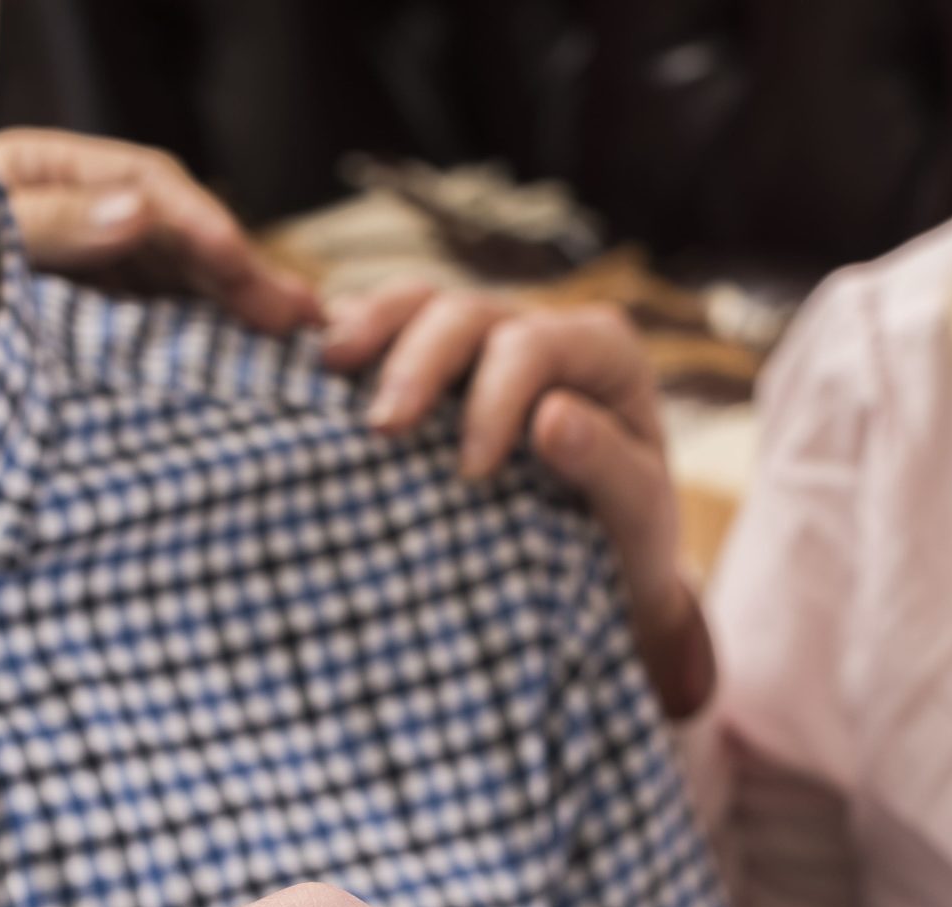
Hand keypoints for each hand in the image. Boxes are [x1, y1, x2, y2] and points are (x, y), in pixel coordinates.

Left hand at [0, 127, 320, 334]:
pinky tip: (246, 364)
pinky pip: (157, 330)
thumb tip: (136, 211)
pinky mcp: (92, 329)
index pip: (146, 185)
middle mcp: (77, 217)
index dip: (199, 222)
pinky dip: (204, 344)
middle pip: (177, 234)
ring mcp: (89, 274)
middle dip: (240, 273)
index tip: (238, 261)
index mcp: (48, 174)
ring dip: (236, 311)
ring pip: (179, 284)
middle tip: (299, 315)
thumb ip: (48, 225)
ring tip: (296, 340)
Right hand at [321, 283, 714, 718]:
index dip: (496, 396)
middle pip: (464, 312)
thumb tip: (551, 418)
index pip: (534, 344)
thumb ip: (607, 464)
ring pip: (417, 302)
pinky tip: (312, 366)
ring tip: (329, 364)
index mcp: (600, 350)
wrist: (599, 559)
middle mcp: (536, 329)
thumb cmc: (625, 536)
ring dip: (369, 328)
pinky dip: (348, 338)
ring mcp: (479, 342)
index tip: (472, 470)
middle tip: (383, 429)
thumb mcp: (639, 515)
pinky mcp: (433, 364)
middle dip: (418, 363)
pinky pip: (383, 329)